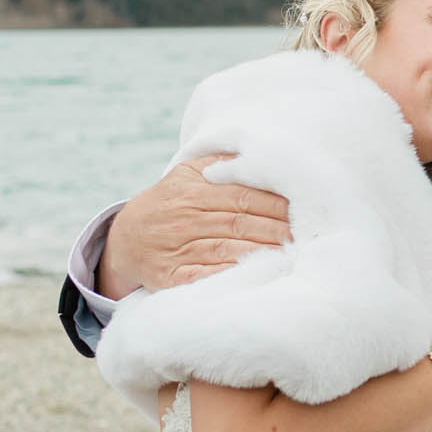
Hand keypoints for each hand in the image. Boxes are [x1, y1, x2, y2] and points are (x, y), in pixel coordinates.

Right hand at [99, 156, 291, 295]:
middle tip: (307, 236)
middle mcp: (184, 218)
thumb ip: (221, 164)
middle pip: (240, 224)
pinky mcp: (170, 276)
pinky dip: (232, 276)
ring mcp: (176, 248)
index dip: (277, 205)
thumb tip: (258, 154)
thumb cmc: (171, 202)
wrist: (125, 238)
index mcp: (194, 190)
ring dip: (262, 253)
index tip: (304, 211)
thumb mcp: (188, 174)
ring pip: (227, 250)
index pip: (244, 196)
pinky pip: (205, 276)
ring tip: (292, 255)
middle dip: (278, 230)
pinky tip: (256, 274)